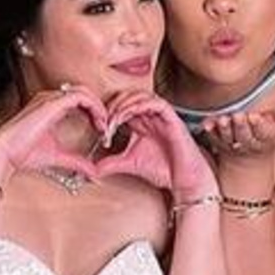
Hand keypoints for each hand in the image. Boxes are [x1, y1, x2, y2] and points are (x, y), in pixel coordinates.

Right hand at [0, 84, 108, 184]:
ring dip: (99, 107)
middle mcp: (50, 99)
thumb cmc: (23, 154)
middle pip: (84, 93)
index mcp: (50, 108)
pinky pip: (81, 96)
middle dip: (99, 108)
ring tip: (104, 126)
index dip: (95, 112)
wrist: (5, 153)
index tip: (102, 131)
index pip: (79, 100)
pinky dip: (94, 107)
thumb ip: (76, 162)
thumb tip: (92, 172)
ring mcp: (50, 98)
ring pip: (84, 92)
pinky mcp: (51, 103)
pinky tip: (99, 123)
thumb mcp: (58, 158)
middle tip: (107, 128)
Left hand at [97, 92, 215, 196]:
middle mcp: (152, 115)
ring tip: (114, 118)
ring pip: (141, 95)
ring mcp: (162, 116)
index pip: (122, 104)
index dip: (108, 110)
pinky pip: (156, 102)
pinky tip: (128, 117)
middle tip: (103, 118)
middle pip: (130, 95)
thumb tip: (91, 169)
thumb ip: (111, 162)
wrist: (184, 179)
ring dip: (124, 103)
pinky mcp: (172, 119)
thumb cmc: (162, 169)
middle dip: (114, 103)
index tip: (98, 125)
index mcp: (142, 122)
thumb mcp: (129, 163)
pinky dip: (139, 106)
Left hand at [197, 98, 274, 178]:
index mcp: (268, 141)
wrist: (249, 160)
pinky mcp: (218, 144)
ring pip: (229, 139)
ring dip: (225, 130)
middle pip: (246, 137)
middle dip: (242, 127)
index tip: (255, 116)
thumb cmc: (266, 138)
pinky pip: (213, 139)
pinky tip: (208, 123)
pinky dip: (210, 132)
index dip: (260, 126)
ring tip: (223, 120)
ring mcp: (232, 146)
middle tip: (238, 115)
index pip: (266, 134)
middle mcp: (249, 145)